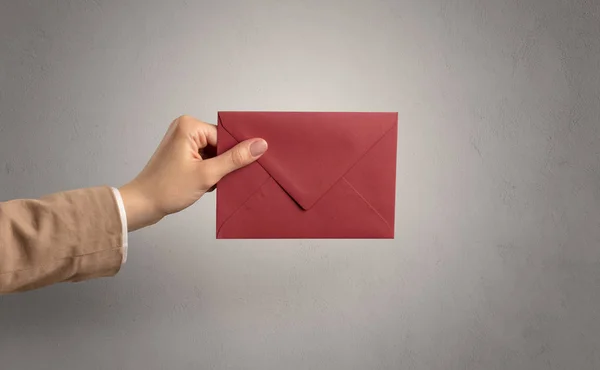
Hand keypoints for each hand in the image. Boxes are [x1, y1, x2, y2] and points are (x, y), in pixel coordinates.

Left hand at [118, 115, 267, 230]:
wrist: (142, 205)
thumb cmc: (166, 189)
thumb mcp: (207, 174)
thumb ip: (235, 159)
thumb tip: (259, 145)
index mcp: (190, 126)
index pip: (226, 136)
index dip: (234, 154)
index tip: (238, 169)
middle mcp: (185, 128)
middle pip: (221, 144)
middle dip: (224, 163)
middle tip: (217, 179)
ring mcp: (183, 141)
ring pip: (215, 153)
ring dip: (216, 170)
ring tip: (206, 183)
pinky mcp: (182, 153)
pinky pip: (206, 159)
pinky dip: (209, 173)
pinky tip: (203, 184)